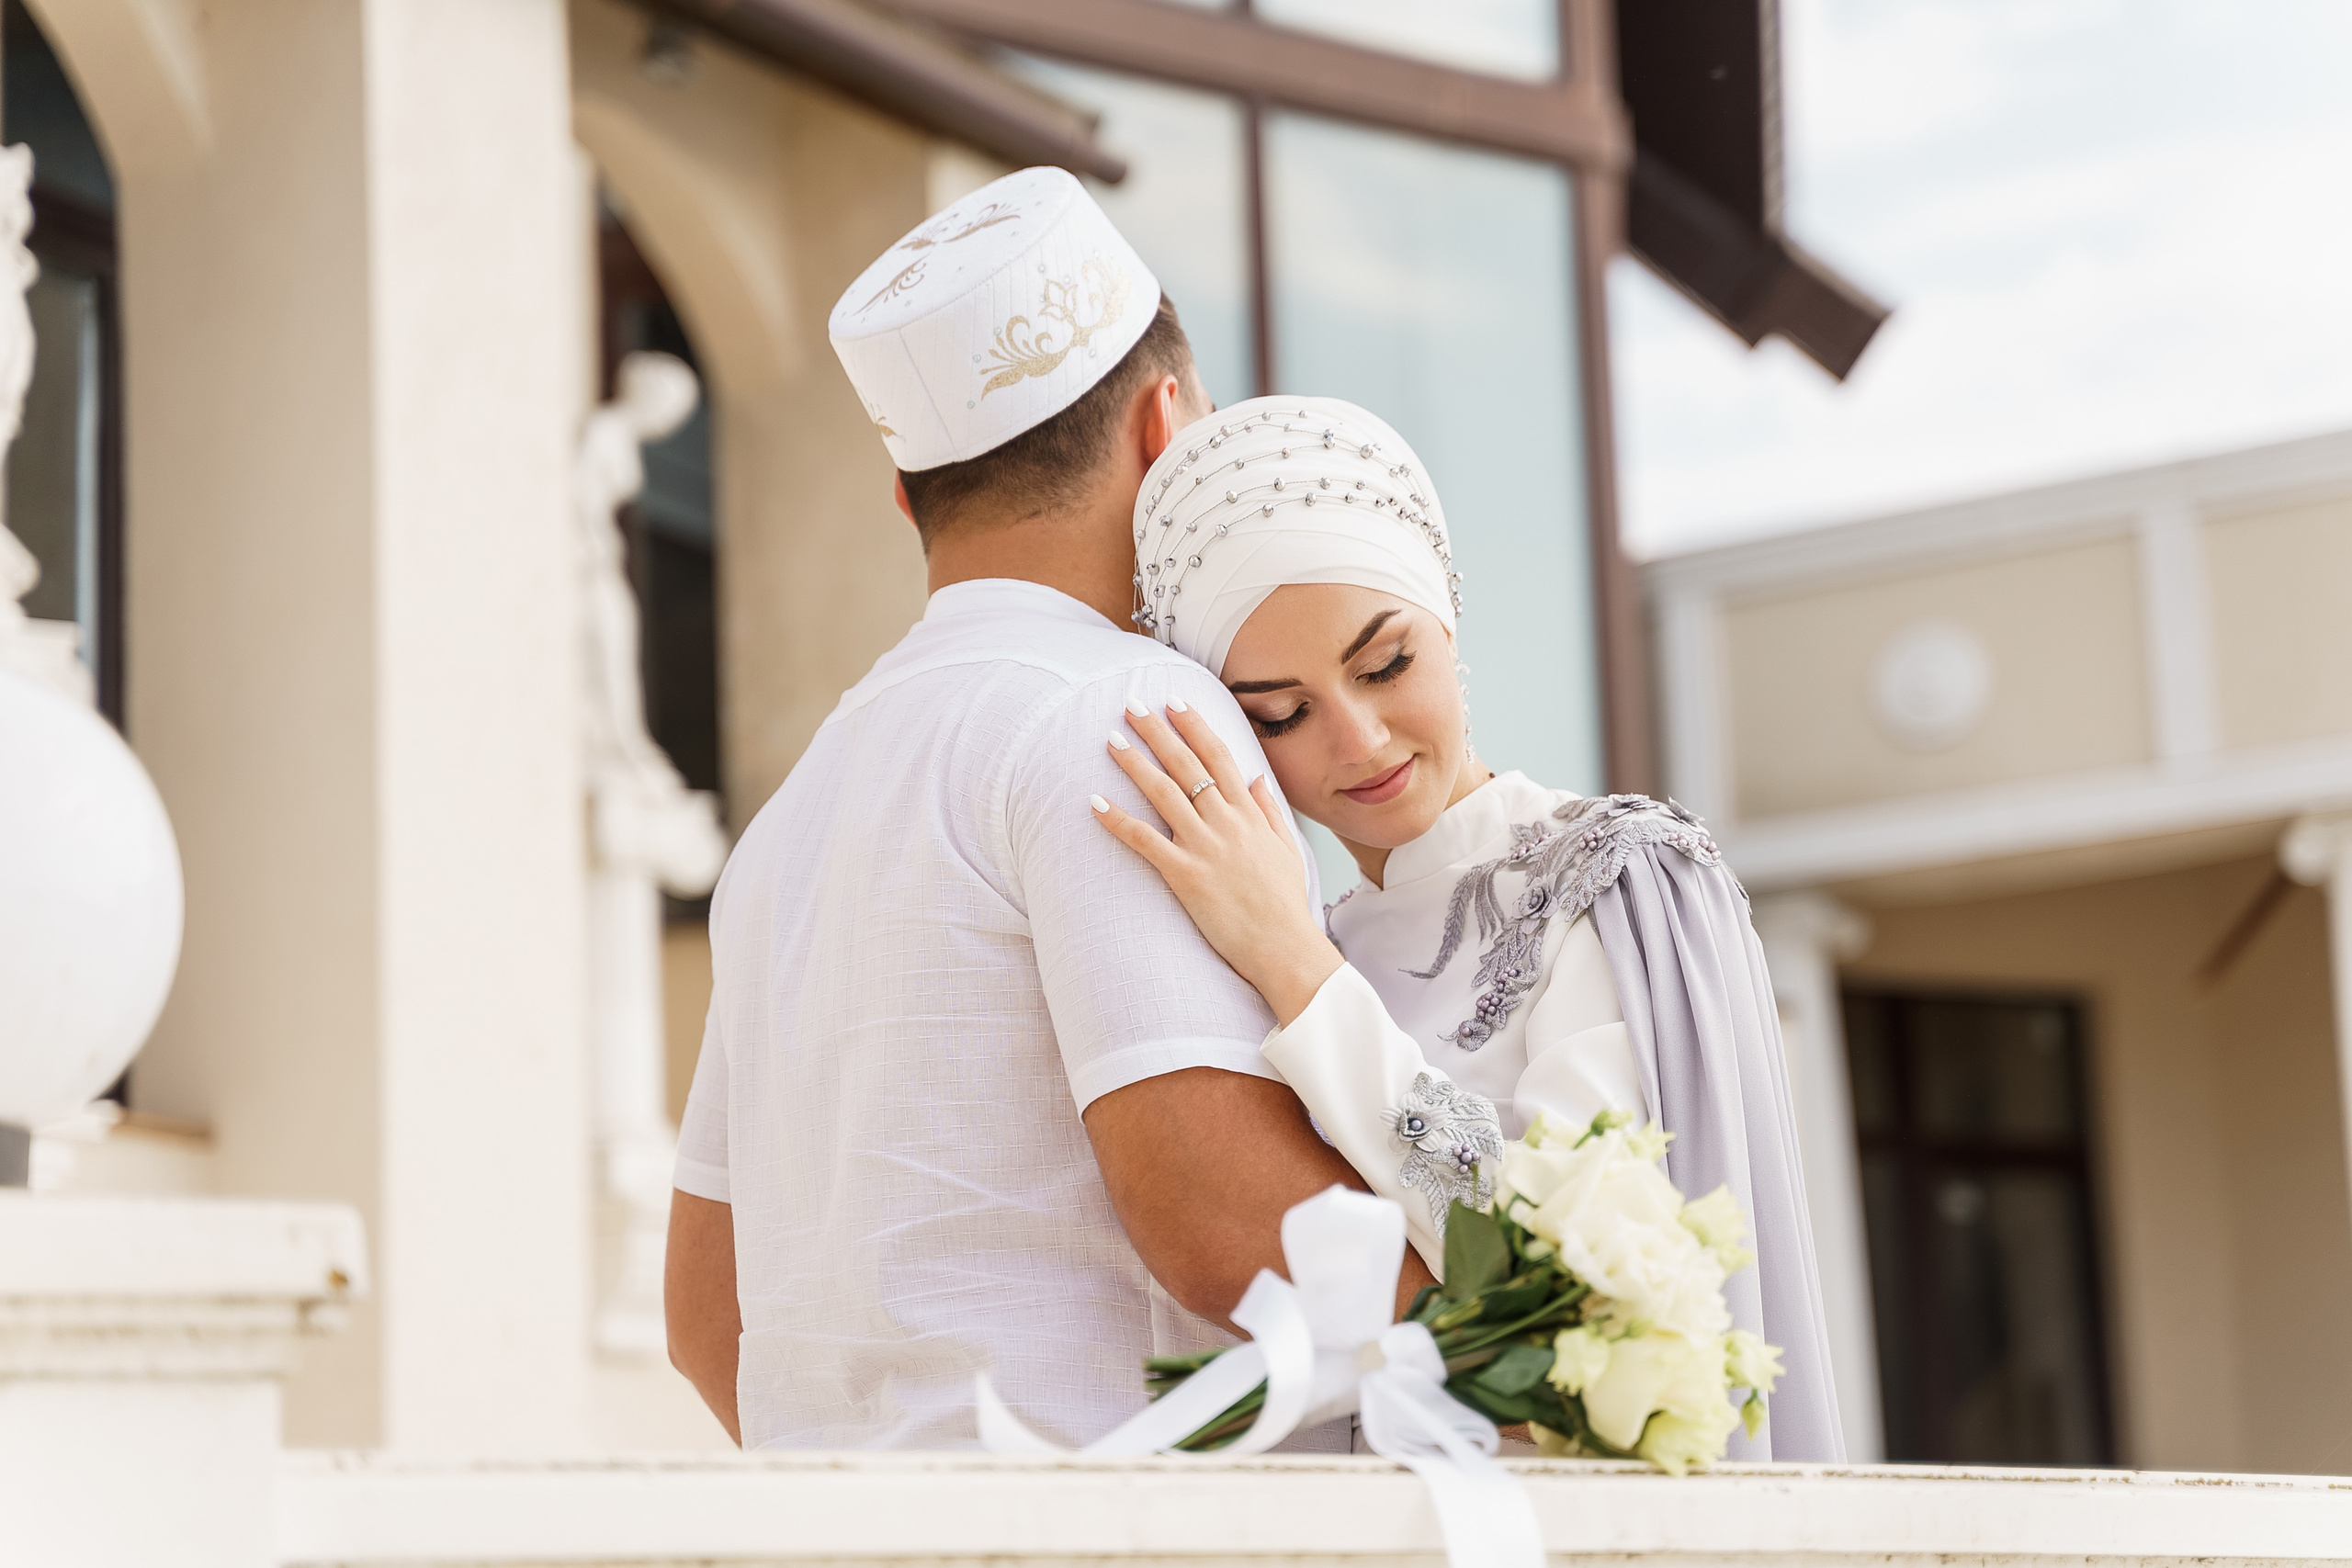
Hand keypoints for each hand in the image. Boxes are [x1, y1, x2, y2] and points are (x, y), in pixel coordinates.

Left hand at [1091, 702, 1342, 1025]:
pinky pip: (1145, 841)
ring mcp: (1205, 847)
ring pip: (1164, 793)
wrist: (1285, 946)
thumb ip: (1269, 812)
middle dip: (1158, 731)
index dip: (1195, 726)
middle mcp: (1227, 823)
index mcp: (1250, 814)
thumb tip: (1256, 780)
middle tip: (1132, 705)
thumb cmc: (1285, 904)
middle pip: (1187, 765)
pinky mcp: (1185, 875)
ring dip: (1135, 763)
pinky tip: (1095, 802)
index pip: (1219, 757)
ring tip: (1110, 740)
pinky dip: (1118, 820)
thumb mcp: (1287, 849)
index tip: (1176, 702)